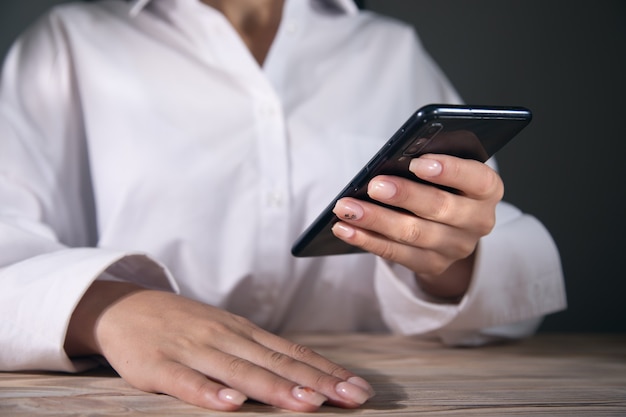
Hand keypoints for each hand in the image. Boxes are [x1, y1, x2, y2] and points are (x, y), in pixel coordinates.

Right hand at [65, 281, 374, 411]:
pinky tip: (231, 404)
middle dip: (318, 382)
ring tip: (308, 403)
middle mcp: (225, 338)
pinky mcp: (158, 365)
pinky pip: (186, 382)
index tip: (359, 388)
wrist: (127, 307)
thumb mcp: (226, 333)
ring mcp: (193, 350)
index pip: (293, 353)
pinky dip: (209, 393)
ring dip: (275, 388)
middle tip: (352, 399)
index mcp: (244, 332)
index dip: (327, 371)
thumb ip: (259, 353)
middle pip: (276, 363)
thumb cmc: (184, 325)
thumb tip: (304, 373)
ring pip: (239, 371)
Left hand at [331, 154, 503, 298]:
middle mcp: (478, 221)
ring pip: (413, 234)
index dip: (450, 171)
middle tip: (374, 185)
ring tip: (346, 207)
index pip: (477, 179)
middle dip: (404, 196)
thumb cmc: (442, 184)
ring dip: (375, 219)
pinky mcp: (433, 265)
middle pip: (440, 208)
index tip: (418, 161)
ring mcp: (456, 247)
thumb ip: (428, 163)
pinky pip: (396, 254)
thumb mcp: (445, 170)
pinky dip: (367, 239)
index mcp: (486, 189)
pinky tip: (344, 228)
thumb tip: (391, 160)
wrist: (449, 228)